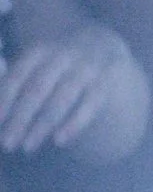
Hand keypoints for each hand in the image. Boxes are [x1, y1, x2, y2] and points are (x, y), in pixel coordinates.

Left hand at [0, 27, 129, 155]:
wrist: (102, 43)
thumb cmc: (56, 63)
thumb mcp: (36, 62)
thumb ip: (14, 80)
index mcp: (39, 51)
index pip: (17, 76)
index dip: (5, 100)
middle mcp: (62, 56)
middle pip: (37, 89)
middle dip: (20, 118)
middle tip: (7, 144)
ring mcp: (86, 68)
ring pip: (61, 99)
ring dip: (42, 125)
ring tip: (28, 147)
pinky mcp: (104, 83)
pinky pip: (89, 106)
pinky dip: (74, 123)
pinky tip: (59, 141)